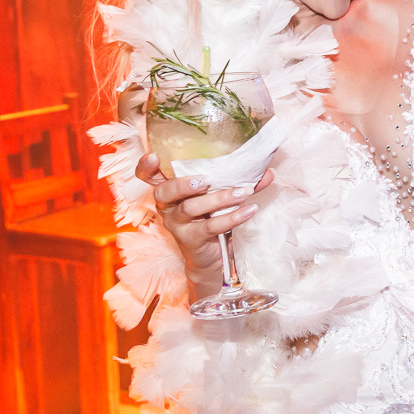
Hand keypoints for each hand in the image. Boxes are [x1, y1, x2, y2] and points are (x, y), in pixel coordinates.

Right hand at [135, 152, 274, 296]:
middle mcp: (167, 207)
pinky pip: (210, 227)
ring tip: (243, 192)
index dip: (146, 167)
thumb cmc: (212, 218)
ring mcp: (177, 224)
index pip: (148, 176)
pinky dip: (233, 217)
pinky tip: (250, 209)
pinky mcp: (191, 240)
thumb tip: (267, 170)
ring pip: (191, 208)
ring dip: (220, 198)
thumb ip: (240, 182)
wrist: (211, 258)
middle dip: (183, 184)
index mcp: (170, 190)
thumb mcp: (221, 197)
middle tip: (207, 179)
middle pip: (164, 192)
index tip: (154, 156)